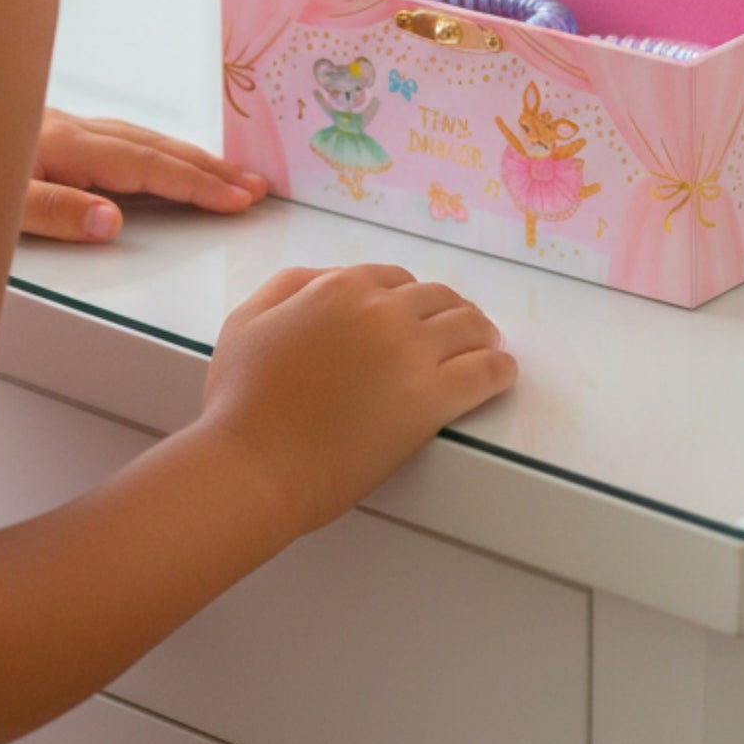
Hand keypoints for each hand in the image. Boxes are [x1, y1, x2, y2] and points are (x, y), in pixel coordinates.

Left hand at [20, 108, 269, 242]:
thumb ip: (54, 212)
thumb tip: (111, 223)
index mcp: (61, 145)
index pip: (145, 165)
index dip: (195, 183)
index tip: (238, 198)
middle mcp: (68, 129)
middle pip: (152, 145)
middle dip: (207, 166)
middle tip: (255, 185)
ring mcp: (59, 126)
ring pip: (138, 137)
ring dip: (183, 155)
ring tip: (223, 172)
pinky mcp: (48, 132)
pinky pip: (118, 137)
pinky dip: (152, 149)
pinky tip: (159, 159)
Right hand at [197, 264, 515, 538]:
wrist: (254, 464)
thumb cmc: (240, 399)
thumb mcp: (247, 319)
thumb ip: (288, 288)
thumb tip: (326, 279)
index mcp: (339, 287)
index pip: (393, 279)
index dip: (407, 296)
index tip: (417, 313)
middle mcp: (382, 310)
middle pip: (437, 298)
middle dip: (450, 310)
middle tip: (461, 327)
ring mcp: (411, 354)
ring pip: (468, 328)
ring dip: (481, 333)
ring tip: (488, 345)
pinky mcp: (431, 401)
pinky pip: (484, 373)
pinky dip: (499, 369)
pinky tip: (502, 373)